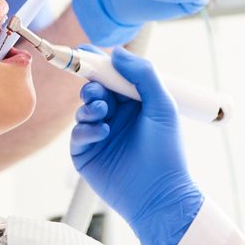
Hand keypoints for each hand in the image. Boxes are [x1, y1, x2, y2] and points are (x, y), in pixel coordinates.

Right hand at [71, 48, 202, 244]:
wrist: (159, 194)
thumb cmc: (166, 151)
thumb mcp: (161, 105)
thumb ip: (143, 75)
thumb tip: (118, 52)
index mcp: (135, 103)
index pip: (113, 77)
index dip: (99, 63)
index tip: (84, 50)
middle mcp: (116, 117)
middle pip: (94, 90)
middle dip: (92, 85)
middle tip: (97, 90)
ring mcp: (99, 135)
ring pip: (83, 110)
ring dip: (90, 106)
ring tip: (103, 113)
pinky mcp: (86, 154)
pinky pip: (78, 134)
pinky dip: (86, 129)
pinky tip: (102, 133)